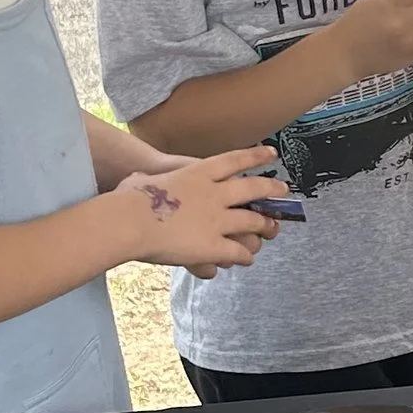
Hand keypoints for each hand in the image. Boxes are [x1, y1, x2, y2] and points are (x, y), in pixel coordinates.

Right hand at [111, 148, 284, 273]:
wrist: (130, 220)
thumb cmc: (128, 198)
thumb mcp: (141, 180)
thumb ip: (146, 180)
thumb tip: (135, 179)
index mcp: (199, 172)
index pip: (234, 159)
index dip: (255, 155)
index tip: (272, 153)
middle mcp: (216, 193)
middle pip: (254, 189)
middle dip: (272, 189)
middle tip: (284, 191)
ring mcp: (218, 220)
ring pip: (252, 222)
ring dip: (264, 227)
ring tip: (270, 230)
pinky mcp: (214, 246)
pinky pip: (237, 252)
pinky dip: (244, 256)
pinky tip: (245, 259)